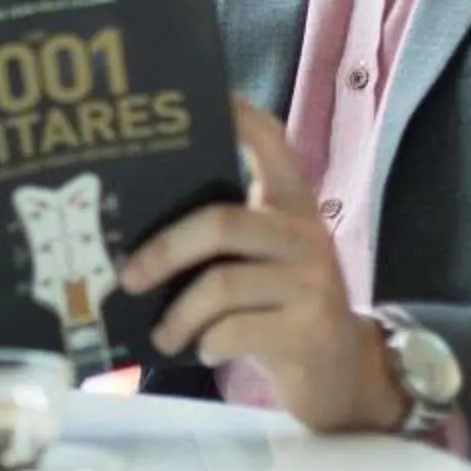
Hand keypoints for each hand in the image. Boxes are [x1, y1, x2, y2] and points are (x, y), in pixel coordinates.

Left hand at [124, 97, 401, 433]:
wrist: (342, 374)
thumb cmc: (281, 309)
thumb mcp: (264, 262)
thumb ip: (225, 237)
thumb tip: (135, 232)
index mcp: (292, 207)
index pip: (272, 143)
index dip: (240, 117)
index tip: (209, 96)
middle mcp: (306, 234)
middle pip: (220, 223)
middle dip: (163, 251)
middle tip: (128, 277)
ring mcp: (312, 282)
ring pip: (220, 285)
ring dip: (178, 316)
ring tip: (162, 335)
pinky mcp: (309, 329)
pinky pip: (234, 331)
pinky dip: (207, 344)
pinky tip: (204, 350)